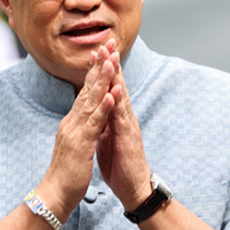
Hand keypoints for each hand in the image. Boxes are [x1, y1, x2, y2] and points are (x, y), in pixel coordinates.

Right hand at [36, 44, 117, 220]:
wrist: (55, 194)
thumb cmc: (67, 173)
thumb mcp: (76, 145)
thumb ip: (80, 129)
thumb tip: (84, 117)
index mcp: (73, 122)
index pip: (85, 91)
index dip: (94, 71)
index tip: (103, 52)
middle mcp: (72, 121)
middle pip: (87, 88)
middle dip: (99, 66)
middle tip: (108, 44)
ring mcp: (76, 131)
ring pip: (91, 100)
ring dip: (102, 80)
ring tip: (111, 61)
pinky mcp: (81, 143)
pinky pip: (94, 122)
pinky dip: (103, 107)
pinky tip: (111, 93)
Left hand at [96, 41, 151, 211]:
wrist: (133, 187)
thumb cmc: (120, 164)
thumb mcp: (107, 139)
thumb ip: (103, 123)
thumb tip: (97, 113)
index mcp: (116, 117)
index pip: (108, 89)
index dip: (103, 70)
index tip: (96, 52)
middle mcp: (124, 117)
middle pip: (117, 85)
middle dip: (112, 64)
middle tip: (107, 42)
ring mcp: (127, 125)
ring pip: (121, 96)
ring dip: (116, 76)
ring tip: (113, 57)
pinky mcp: (128, 137)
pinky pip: (122, 117)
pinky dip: (119, 102)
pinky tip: (116, 90)